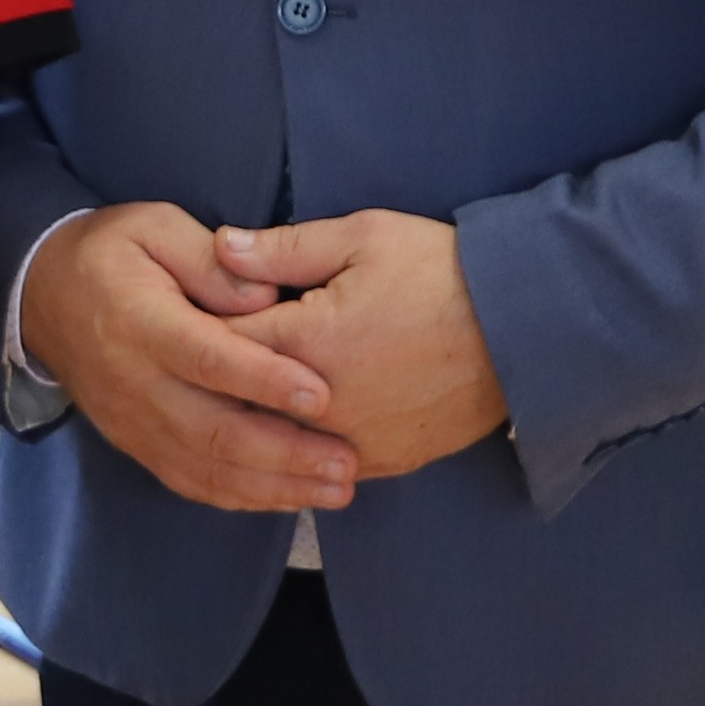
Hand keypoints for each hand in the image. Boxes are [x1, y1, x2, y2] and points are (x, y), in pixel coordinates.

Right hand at [20, 198, 352, 517]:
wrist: (43, 298)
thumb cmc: (111, 254)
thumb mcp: (155, 227)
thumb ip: (209, 260)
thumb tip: (264, 295)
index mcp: (141, 323)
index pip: (207, 359)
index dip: (264, 381)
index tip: (322, 395)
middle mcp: (136, 384)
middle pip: (214, 430)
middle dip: (286, 453)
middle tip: (346, 462)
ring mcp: (135, 423)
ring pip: (208, 468)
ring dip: (275, 486)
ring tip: (335, 489)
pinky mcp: (138, 446)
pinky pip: (191, 482)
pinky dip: (243, 497)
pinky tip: (290, 499)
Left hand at [209, 206, 509, 478]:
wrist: (526, 327)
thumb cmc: (443, 272)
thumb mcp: (362, 238)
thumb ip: (283, 248)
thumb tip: (220, 245)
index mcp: (305, 342)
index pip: (218, 345)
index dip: (195, 331)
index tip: (177, 321)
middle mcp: (321, 405)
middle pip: (237, 405)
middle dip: (212, 387)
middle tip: (187, 373)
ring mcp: (353, 441)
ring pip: (275, 446)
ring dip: (251, 428)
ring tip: (222, 410)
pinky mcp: (385, 461)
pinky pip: (321, 467)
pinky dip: (297, 455)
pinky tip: (282, 439)